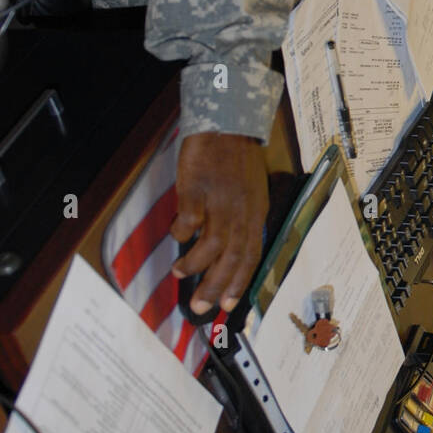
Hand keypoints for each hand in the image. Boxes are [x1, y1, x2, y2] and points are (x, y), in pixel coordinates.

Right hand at [170, 132, 268, 314]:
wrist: (227, 125)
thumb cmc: (237, 160)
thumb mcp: (251, 192)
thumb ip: (243, 220)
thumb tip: (228, 250)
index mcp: (256, 214)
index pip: (251, 257)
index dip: (240, 283)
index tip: (227, 305)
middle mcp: (241, 212)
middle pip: (231, 258)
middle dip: (215, 286)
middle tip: (200, 307)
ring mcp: (220, 201)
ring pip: (211, 245)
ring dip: (194, 264)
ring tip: (180, 272)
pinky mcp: (198, 190)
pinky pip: (188, 221)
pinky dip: (181, 232)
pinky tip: (176, 235)